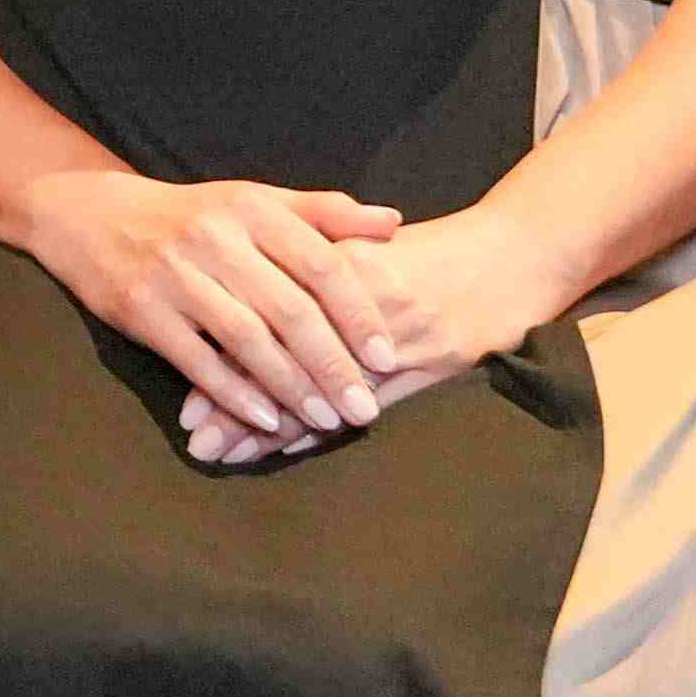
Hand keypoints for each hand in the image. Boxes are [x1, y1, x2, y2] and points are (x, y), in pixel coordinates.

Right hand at [23, 167, 407, 453]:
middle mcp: (214, 237)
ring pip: (246, 339)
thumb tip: (393, 221)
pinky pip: (197, 360)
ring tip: (327, 421)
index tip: (387, 357)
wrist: (93, 216)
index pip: (319, 263)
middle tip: (365, 408)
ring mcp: (174, 274)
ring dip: (291, 386)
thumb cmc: (192, 215)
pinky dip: (235, 394)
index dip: (357, 313)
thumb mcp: (254, 200)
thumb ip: (324, 213)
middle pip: (287, 308)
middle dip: (332, 364)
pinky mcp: (141, 309)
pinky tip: (267, 420)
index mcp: (251, 207)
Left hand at [177, 201, 580, 463]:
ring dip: (270, 425)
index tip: (183, 386)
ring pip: (319, 388)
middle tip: (194, 435)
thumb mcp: (364, 244)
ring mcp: (396, 335)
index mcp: (336, 261)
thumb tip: (242, 293)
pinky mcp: (431, 364)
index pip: (261, 315)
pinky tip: (289, 447)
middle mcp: (358, 299)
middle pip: (281, 356)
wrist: (512, 252)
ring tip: (224, 452)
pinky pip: (369, 403)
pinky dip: (327, 425)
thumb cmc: (428, 252)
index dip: (221, 355)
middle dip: (233, 400)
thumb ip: (308, 266)